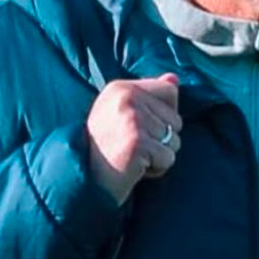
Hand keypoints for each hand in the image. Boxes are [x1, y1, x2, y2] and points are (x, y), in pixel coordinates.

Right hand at [86, 73, 182, 204]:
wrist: (82, 179)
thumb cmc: (105, 149)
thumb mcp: (120, 114)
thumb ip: (149, 95)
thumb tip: (174, 78)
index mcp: (121, 88)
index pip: (169, 91)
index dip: (163, 116)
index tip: (137, 128)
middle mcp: (127, 97)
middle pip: (176, 119)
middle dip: (161, 140)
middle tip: (133, 147)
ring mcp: (133, 119)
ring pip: (175, 140)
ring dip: (158, 156)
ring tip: (133, 157)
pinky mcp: (138, 142)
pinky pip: (168, 158)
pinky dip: (156, 169)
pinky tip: (135, 168)